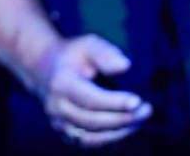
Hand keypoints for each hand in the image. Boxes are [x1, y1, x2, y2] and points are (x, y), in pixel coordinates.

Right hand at [34, 35, 151, 147]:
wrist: (43, 70)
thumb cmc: (72, 56)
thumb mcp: (87, 45)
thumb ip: (105, 53)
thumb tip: (125, 66)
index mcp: (61, 83)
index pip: (90, 99)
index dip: (115, 103)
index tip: (138, 101)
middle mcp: (57, 107)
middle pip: (93, 120)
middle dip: (123, 118)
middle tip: (146, 111)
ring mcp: (59, 123)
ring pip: (92, 137)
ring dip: (120, 132)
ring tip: (140, 120)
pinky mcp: (66, 134)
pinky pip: (90, 143)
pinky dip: (111, 140)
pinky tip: (127, 129)